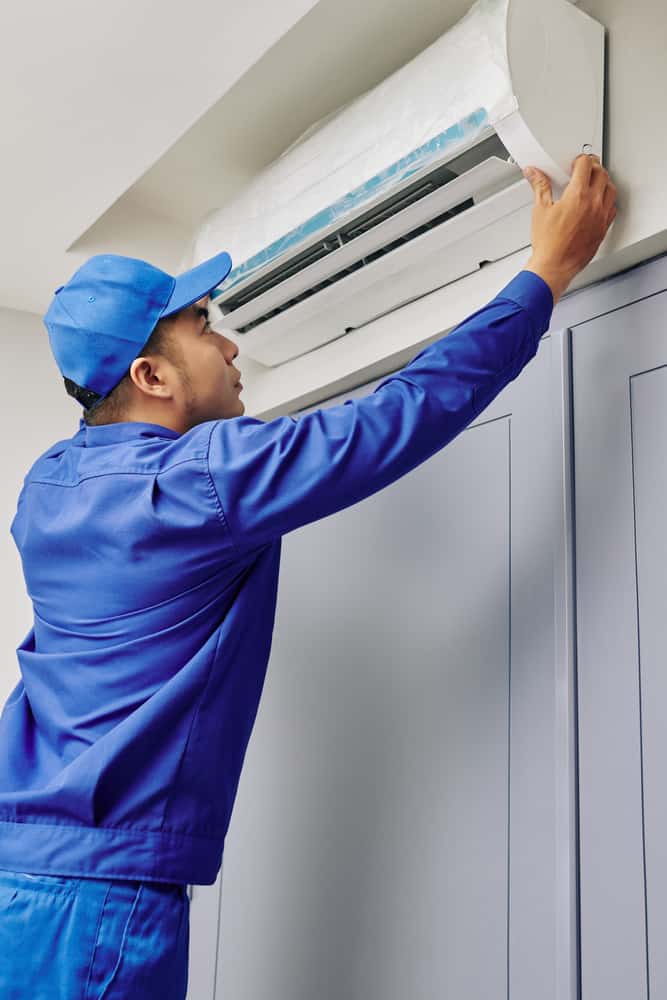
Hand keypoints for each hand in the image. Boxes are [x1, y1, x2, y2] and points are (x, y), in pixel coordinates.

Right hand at [522, 154, 617, 303]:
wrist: (554, 267)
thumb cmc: (548, 244)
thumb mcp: (540, 210)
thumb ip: (539, 187)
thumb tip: (534, 174)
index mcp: (577, 195)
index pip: (585, 165)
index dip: (580, 160)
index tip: (575, 163)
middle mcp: (593, 204)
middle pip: (601, 173)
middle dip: (593, 167)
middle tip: (585, 168)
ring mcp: (600, 216)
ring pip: (611, 189)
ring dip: (604, 182)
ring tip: (594, 183)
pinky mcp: (603, 228)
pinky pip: (613, 208)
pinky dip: (608, 200)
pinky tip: (599, 203)